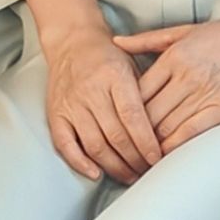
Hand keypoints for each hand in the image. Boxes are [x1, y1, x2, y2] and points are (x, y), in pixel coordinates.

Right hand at [41, 11, 162, 183]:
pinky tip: (96, 173)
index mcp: (114, 76)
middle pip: (115, 135)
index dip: (146, 141)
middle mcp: (91, 92)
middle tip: (149, 171)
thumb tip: (163, 128)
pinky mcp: (55, 115)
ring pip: (94, 145)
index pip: (133, 116)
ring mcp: (71, 105)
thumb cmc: (108, 56)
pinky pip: (65, 145)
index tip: (158, 158)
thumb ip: (145, 93)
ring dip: (114, 166)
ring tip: (130, 176)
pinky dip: (80, 163)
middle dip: (134, 159)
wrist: (72, 43)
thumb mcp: (132, 65)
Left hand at [117, 10, 219, 155]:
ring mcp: (204, 93)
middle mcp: (185, 77)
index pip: (136, 93)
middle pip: (147, 114)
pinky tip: (163, 156)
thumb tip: (115, 42)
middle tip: (120, 151)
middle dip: (132, 135)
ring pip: (165, 127)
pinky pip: (189, 132)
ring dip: (149, 146)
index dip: (122, 113)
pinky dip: (172, 147)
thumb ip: (147, 39)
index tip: (113, 126)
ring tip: (137, 159)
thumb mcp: (183, 31)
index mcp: (173, 58)